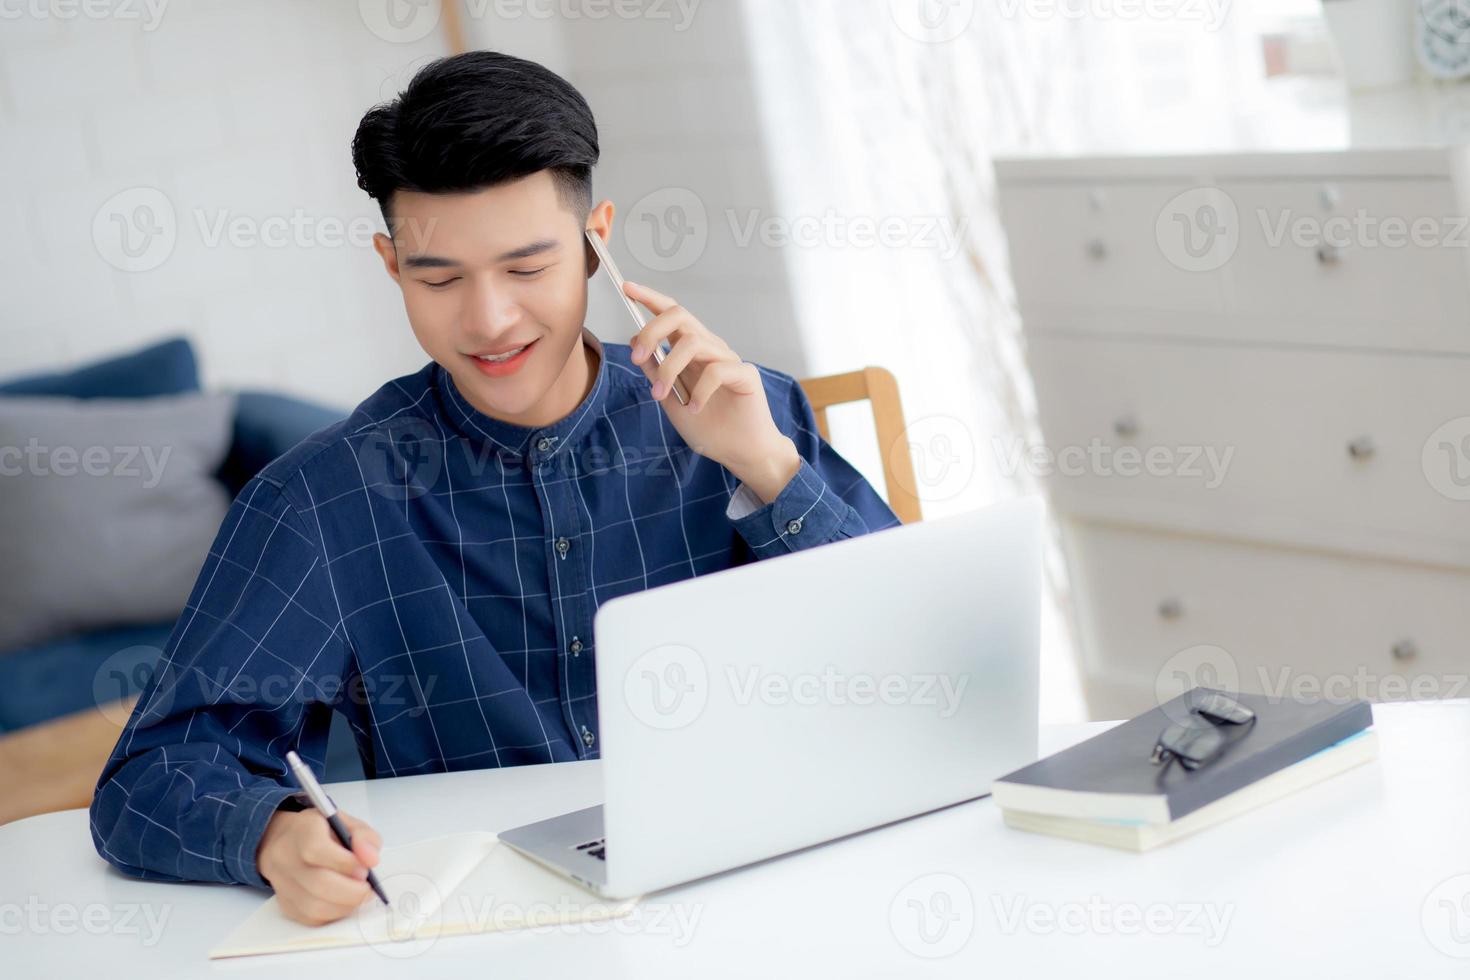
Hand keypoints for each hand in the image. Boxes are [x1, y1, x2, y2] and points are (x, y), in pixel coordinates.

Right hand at [257, 808, 381, 925]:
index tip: (364, 869)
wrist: (290, 839)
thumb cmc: (322, 831)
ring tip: (357, 895)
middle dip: (351, 891)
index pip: (317, 850)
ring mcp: (282, 883)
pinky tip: (342, 902)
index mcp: (302, 831)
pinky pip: (310, 918)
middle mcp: (285, 858)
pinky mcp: (285, 904)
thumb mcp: (348, 822)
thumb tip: (371, 860)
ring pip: (313, 907)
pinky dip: (333, 915)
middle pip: (317, 883)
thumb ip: (364, 837)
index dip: (345, 863)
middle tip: (366, 888)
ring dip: (344, 906)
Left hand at [624, 280, 800, 503]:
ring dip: (669, 369)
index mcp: (692, 351)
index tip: (627, 289)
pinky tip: (695, 409)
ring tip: (662, 396)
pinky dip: (699, 390)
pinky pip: (717, 370)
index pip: (672, 314)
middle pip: (680, 316)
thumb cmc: (709, 429)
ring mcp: (728, 360)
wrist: (740, 454)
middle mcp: (710, 349)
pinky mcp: (745, 375)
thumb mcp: (670, 401)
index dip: (650, 298)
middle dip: (652, 331)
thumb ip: (655, 372)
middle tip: (637, 358)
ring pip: (693, 343)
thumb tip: (635, 342)